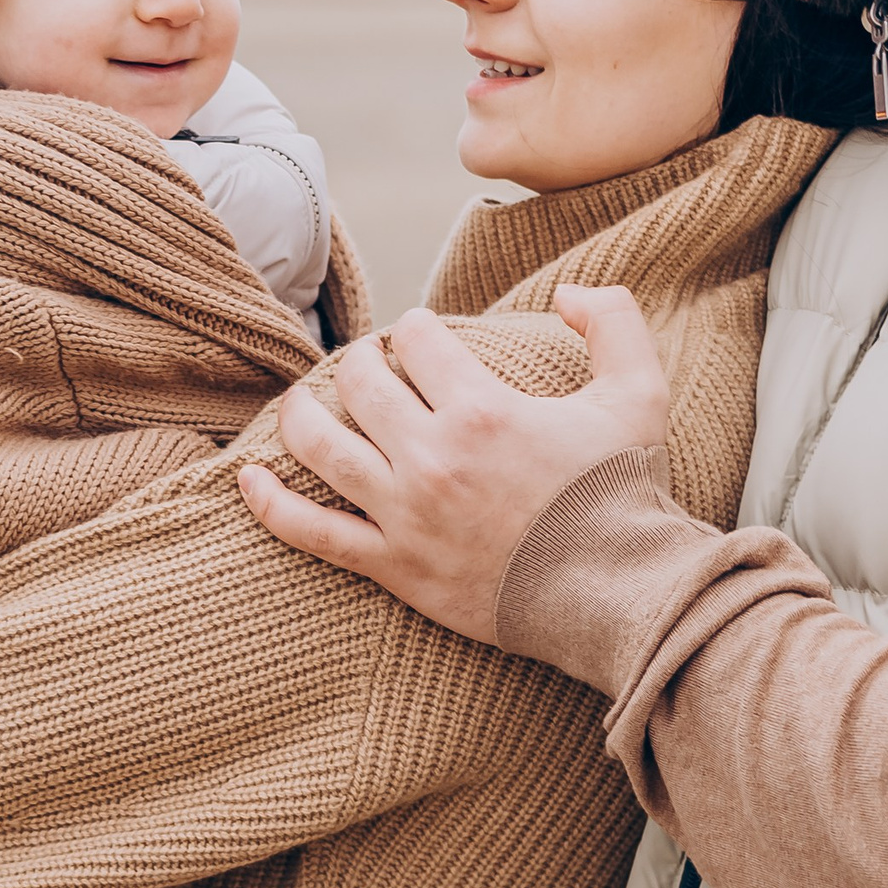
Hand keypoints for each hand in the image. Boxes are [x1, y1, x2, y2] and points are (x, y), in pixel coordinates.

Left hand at [239, 283, 668, 641]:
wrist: (617, 596)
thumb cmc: (625, 496)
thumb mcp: (640, 394)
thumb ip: (613, 321)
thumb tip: (566, 292)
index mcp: (482, 409)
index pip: (415, 339)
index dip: (417, 330)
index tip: (425, 341)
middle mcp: (432, 456)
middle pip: (359, 383)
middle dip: (361, 363)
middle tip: (372, 369)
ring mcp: (405, 514)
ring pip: (321, 447)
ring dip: (302, 415)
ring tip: (304, 404)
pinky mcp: (394, 566)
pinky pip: (313, 532)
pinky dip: (272, 505)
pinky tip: (247, 480)